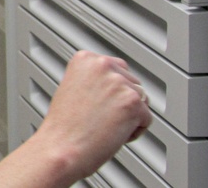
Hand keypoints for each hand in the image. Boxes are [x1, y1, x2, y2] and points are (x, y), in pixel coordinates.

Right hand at [36, 50, 151, 180]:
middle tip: (100, 117)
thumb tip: (117, 85)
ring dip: (129, 116)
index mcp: (85, 59)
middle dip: (122, 102)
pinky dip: (133, 132)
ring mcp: (118, 82)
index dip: (111, 91)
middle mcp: (102, 65)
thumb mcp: (73, 88)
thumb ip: (95, 80)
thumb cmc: (65, 127)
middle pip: (132, 84)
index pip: (118, 68)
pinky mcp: (132, 102)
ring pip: (141, 101)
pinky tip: (112, 134)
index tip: (98, 103)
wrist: (61, 148)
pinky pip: (146, 119)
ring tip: (104, 125)